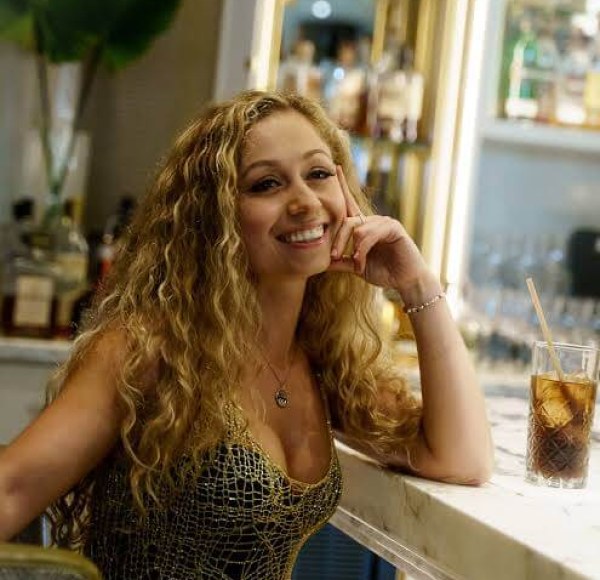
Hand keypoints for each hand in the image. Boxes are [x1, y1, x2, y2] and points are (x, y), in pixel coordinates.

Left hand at [328, 166, 432, 295]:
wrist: (405, 281)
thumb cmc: (384, 272)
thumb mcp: (357, 266)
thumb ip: (341, 261)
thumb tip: (322, 261)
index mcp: (364, 227)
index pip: (350, 204)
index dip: (342, 187)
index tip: (335, 169)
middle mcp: (373, 221)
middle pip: (347, 220)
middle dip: (338, 239)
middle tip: (334, 256)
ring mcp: (384, 222)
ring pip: (358, 228)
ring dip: (354, 248)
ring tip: (356, 263)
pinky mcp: (393, 227)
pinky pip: (371, 233)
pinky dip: (363, 248)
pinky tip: (362, 259)